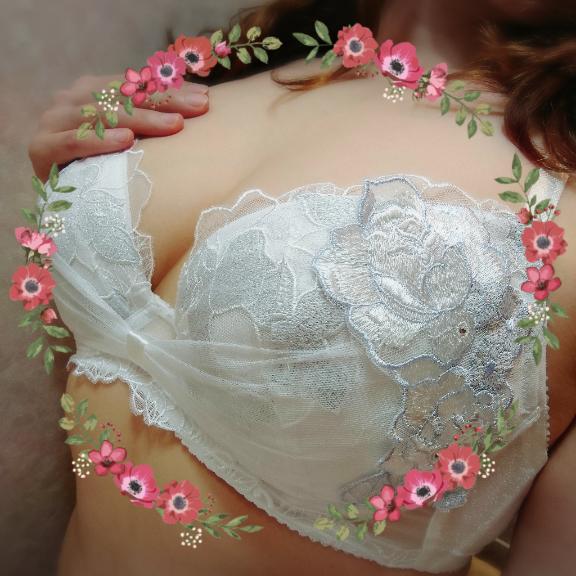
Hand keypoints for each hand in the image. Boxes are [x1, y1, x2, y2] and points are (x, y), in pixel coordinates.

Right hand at [28, 74, 209, 181]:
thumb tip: (202, 101)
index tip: (204, 99)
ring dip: (141, 119)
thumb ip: (150, 119)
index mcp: (93, 91)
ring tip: (173, 126)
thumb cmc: (103, 167)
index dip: (170, 90)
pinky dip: (100, 141)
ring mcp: (54, 120)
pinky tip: (126, 140)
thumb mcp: (129, 139)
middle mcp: (72, 99)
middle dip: (164, 102)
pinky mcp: (41, 147)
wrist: (63, 201)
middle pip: (123, 96)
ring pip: (102, 114)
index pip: (136, 85)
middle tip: (197, 110)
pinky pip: (74, 141)